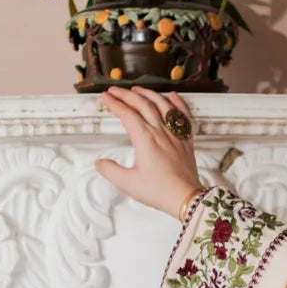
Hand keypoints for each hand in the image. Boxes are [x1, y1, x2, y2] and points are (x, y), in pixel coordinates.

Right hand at [94, 86, 205, 218]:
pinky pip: (183, 115)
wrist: (186, 198)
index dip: (114, 104)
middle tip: (115, 90)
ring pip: (162, 105)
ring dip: (148, 94)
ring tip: (138, 89)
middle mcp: (161, 132)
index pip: (127, 114)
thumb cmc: (160, 191)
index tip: (106, 98)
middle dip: (126, 95)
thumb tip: (100, 163)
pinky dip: (177, 103)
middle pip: (142, 104)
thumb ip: (110, 171)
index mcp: (145, 139)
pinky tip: (172, 96)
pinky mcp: (186, 140)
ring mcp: (175, 134)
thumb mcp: (127, 183)